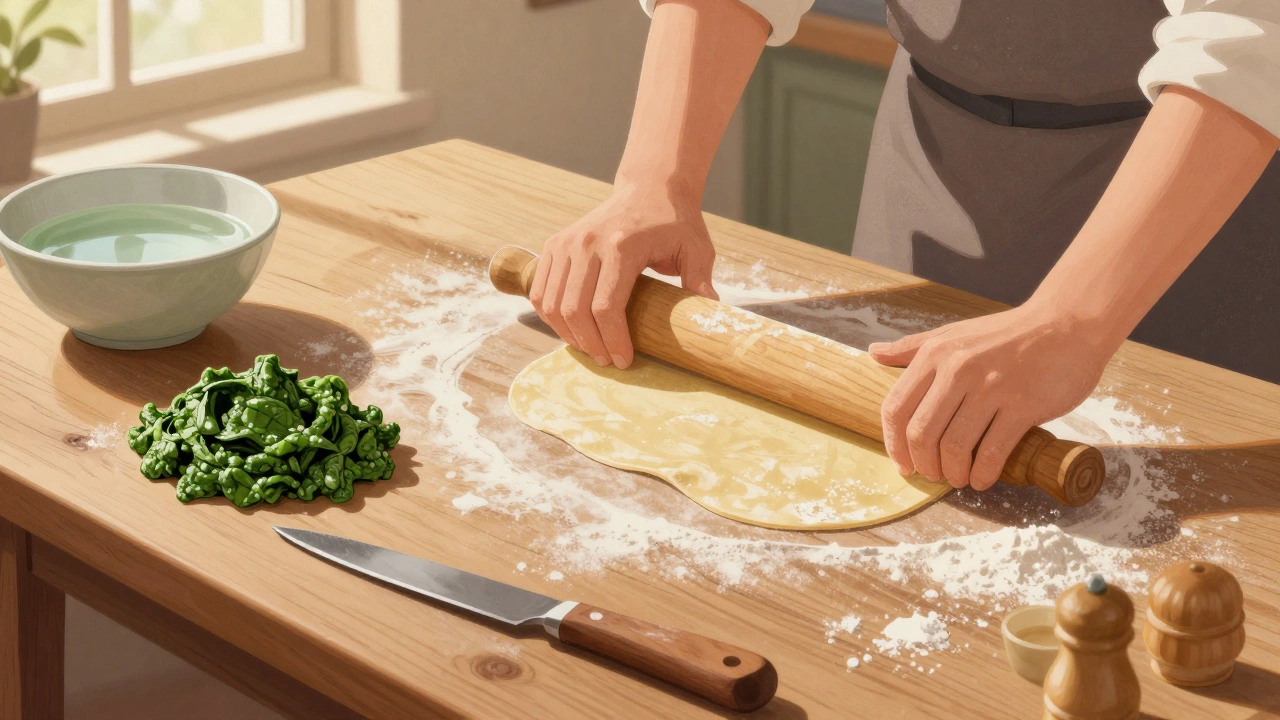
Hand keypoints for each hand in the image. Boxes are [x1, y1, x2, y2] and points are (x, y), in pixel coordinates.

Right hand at [529, 182, 716, 368]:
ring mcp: (567, 242)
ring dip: (568, 333)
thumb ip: (700, 281)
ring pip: (552, 303)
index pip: (606, 307)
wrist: (649, 186)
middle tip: (607, 361)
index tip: (624, 360)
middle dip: (590, 343)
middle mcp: (588, 243)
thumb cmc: (674, 220)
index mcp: (621, 246)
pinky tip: (569, 329)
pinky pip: (541, 289)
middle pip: (576, 309)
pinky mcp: (556, 244)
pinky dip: (550, 315)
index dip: (612, 340)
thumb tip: (709, 315)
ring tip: (589, 348)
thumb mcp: (697, 248)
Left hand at [869, 304, 1113, 489]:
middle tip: (934, 474)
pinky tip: (982, 479)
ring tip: (958, 478)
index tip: (903, 464)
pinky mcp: (1023, 405)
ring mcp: (991, 388)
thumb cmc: (1007, 333)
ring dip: (953, 473)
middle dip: (924, 464)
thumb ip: (912, 347)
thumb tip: (873, 353)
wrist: (1067, 324)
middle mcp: (958, 370)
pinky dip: (982, 474)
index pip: (896, 408)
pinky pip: (993, 452)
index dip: (893, 443)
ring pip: (955, 447)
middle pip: (921, 433)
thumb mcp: (953, 333)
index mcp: (936, 355)